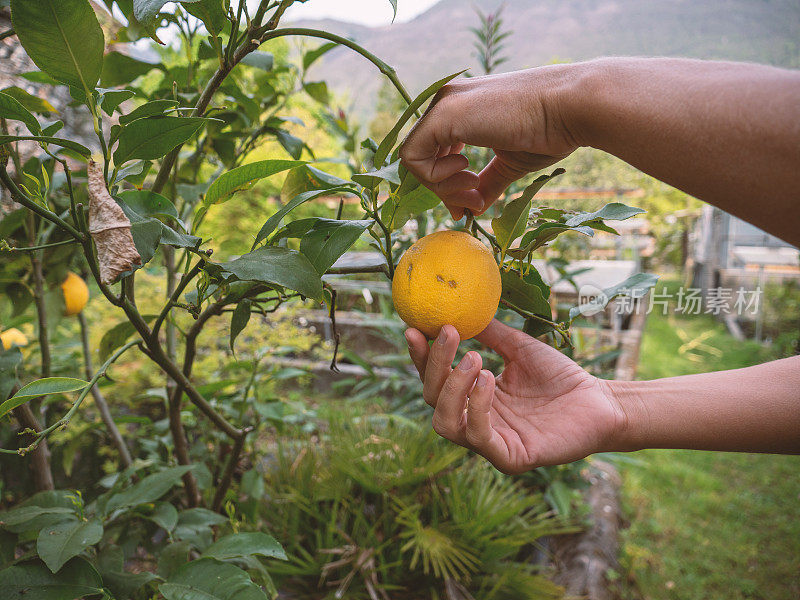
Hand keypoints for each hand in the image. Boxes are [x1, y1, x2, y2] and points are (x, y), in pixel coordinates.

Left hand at [399, 66, 583, 218]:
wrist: (572, 108)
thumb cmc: (549, 129)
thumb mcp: (509, 162)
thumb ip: (486, 182)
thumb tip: (471, 209)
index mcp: (460, 109)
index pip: (433, 153)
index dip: (446, 184)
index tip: (474, 200)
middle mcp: (446, 101)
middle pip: (421, 159)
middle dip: (444, 191)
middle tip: (474, 201)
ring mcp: (442, 105)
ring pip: (414, 160)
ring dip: (442, 188)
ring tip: (475, 189)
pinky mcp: (443, 115)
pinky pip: (413, 158)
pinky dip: (436, 179)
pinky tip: (469, 174)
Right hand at [405, 320, 625, 473]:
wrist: (600, 401)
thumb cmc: (561, 377)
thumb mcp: (519, 348)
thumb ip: (489, 333)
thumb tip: (460, 308)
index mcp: (472, 397)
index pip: (435, 378)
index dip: (422, 356)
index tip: (414, 328)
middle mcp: (474, 421)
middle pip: (431, 399)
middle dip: (434, 365)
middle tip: (449, 333)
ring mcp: (489, 442)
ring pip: (445, 423)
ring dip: (452, 387)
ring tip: (475, 358)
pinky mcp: (508, 458)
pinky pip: (478, 437)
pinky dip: (476, 406)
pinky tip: (489, 378)